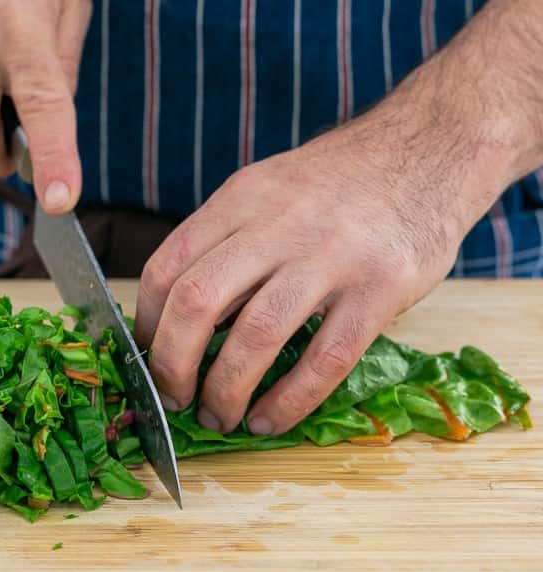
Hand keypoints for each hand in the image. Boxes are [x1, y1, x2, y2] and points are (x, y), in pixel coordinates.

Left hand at [134, 57, 513, 434]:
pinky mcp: (379, 288)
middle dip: (171, 365)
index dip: (146, 323)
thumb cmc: (337, 185)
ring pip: (256, 335)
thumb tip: (180, 317)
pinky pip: (325, 359)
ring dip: (226, 390)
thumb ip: (227, 241)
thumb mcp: (268, 189)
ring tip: (221, 418)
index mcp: (241, 199)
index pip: (169, 266)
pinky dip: (288, 401)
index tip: (147, 357)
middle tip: (174, 399)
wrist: (426, 151)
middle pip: (197, 300)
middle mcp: (277, 225)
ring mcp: (330, 256)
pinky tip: (270, 420)